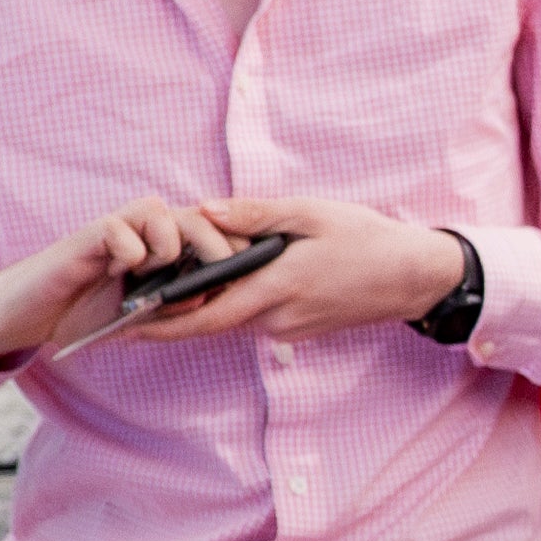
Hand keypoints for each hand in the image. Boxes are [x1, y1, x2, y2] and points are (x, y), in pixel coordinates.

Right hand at [0, 193, 246, 370]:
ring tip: (163, 270)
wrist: (27, 315)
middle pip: (192, 216)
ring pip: (158, 211)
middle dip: (217, 241)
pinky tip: (125, 269)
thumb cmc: (85, 313)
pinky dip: (129, 247)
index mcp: (160, 249)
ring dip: (172, 241)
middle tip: (227, 268)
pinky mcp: (84, 238)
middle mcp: (140, 234)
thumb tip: (209, 294)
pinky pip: (116, 226)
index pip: (207, 234)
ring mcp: (112, 232)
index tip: (254, 268)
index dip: (232, 246)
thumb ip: (172, 305)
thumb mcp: (140, 316)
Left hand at [120, 195, 475, 344]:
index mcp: (277, 288)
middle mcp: (279, 318)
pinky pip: (257, 318)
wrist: (416, 277)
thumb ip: (255, 214)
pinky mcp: (303, 330)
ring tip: (179, 283)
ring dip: (207, 304)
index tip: (125, 327)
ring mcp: (291, 329)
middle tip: (131, 308)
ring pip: (235, 318)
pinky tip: (232, 280)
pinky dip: (236, 302)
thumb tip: (205, 211)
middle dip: (172, 315)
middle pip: (212, 321)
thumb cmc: (368, 239)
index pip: (204, 318)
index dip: (161, 326)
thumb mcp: (311, 214)